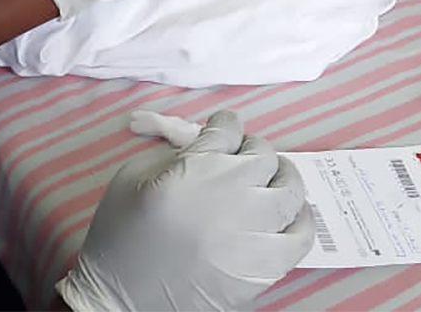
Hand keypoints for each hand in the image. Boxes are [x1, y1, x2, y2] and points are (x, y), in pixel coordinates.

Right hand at [57, 111, 313, 311]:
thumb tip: (212, 145)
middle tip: (240, 157)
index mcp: (195, 170)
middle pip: (262, 155)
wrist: (120, 298)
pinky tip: (287, 215)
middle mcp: (231, 197)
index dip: (224, 125)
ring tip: (270, 181)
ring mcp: (252, 234)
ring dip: (281, 178)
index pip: (228, 129)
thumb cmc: (120, 234)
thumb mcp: (134, 176)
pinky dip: (300, 219)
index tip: (222, 129)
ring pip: (289, 190)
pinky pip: (300, 236)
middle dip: (250, 149)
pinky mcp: (263, 270)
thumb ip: (177, 154)